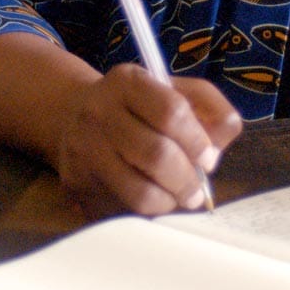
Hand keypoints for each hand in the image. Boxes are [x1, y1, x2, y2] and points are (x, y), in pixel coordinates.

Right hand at [51, 65, 242, 218]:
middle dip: (187, 178)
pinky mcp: (79, 180)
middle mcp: (100, 111)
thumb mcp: (172, 90)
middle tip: (197, 190)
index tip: (208, 157)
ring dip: (170, 199)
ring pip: (140, 188)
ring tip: (180, 197)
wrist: (72, 115)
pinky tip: (156, 199)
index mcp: (128, 82)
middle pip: (157, 153)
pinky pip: (125, 206)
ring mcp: (85, 147)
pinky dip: (150, 208)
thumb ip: (207, 107)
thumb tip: (218, 147)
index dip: (197, 140)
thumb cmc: (136, 105)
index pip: (171, 111)